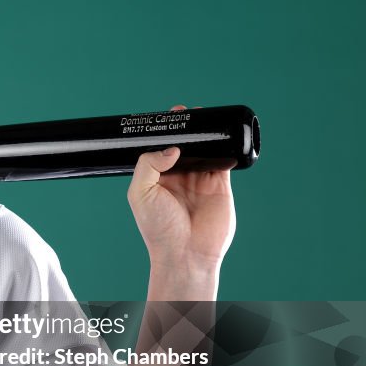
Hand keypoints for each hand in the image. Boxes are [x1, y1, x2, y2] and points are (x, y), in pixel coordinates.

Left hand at [127, 106, 235, 272]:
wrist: (186, 253)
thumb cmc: (158, 229)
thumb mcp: (141, 193)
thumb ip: (148, 166)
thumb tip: (172, 147)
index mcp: (156, 177)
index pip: (160, 148)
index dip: (163, 132)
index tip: (166, 117)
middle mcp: (178, 176)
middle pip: (183, 144)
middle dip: (185, 128)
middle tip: (185, 112)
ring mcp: (200, 179)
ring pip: (203, 148)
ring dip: (204, 133)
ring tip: (204, 115)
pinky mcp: (219, 184)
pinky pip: (224, 160)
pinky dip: (224, 146)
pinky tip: (222, 133)